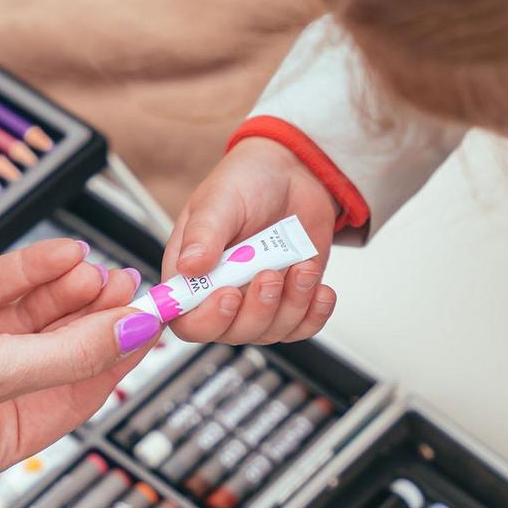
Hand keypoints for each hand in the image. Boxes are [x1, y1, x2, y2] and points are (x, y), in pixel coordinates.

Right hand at [163, 137, 337, 343]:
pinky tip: (321, 290)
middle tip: (269, 274)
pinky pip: (301, 327)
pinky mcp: (291, 302)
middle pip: (230, 333)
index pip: (186, 320)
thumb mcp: (220, 200)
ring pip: (269, 332)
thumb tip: (188, 266)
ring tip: (302, 267)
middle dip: (256, 310)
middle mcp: (221, 294)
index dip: (205, 319)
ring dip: (291, 305)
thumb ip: (203, 234)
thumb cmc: (248, 182)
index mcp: (192, 273)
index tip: (228, 294)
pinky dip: (314, 314)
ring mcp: (257, 301)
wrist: (295, 174)